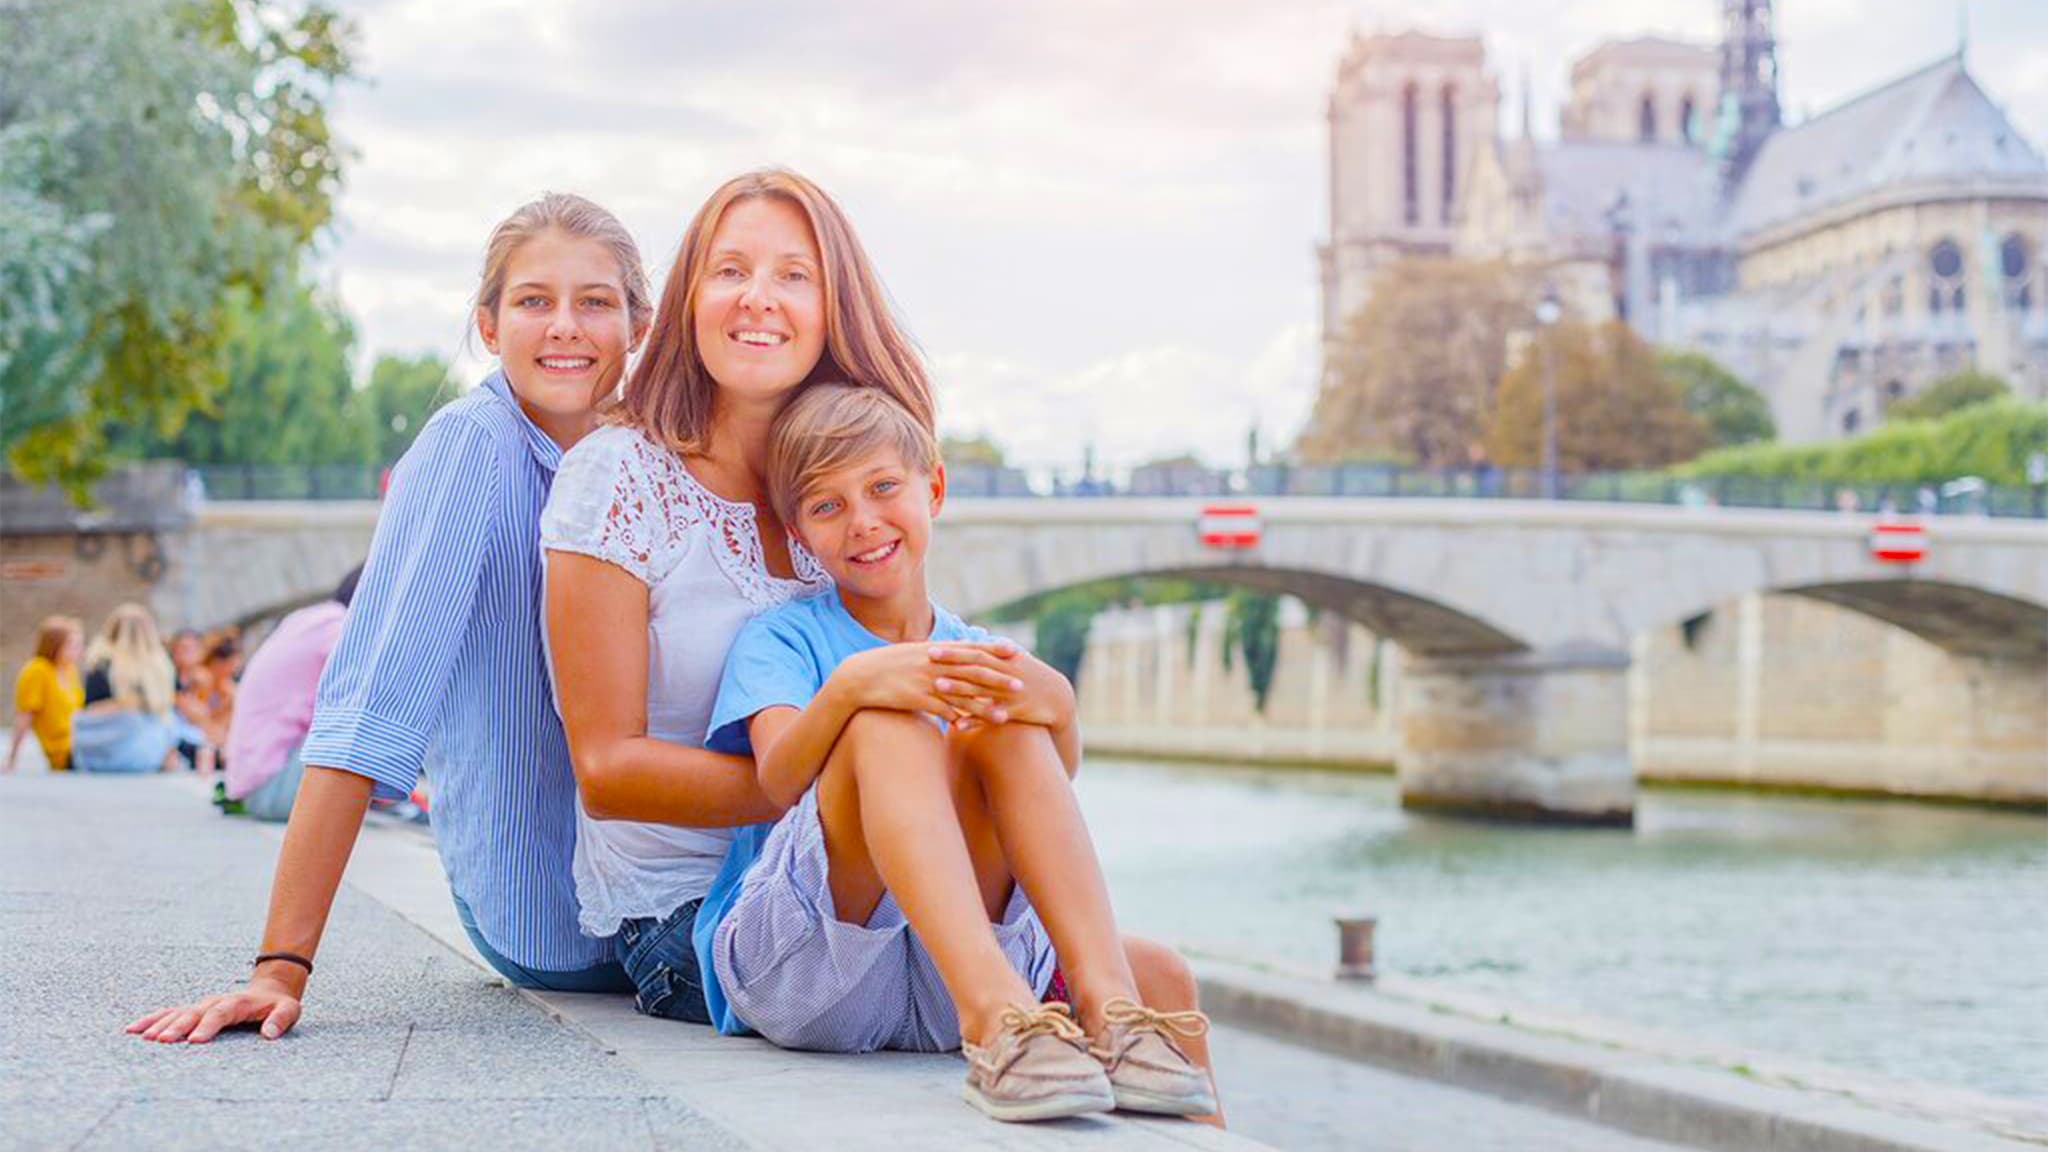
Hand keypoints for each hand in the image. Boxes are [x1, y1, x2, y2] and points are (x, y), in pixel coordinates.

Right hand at [126, 972, 302, 1043]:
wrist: (269, 989)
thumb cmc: (278, 1005)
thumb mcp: (289, 1010)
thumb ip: (281, 1020)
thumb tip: (270, 1034)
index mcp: (238, 1002)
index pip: (221, 1013)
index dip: (208, 1025)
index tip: (195, 1040)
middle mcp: (215, 1002)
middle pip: (194, 1013)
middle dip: (177, 1027)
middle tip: (161, 1041)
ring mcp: (202, 1005)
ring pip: (177, 1012)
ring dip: (159, 1024)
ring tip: (141, 1037)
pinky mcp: (192, 1010)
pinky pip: (169, 1013)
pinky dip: (152, 1020)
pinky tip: (133, 1030)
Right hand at [836, 643, 1022, 723]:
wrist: (858, 677)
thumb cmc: (887, 667)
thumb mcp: (913, 655)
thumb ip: (935, 655)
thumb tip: (952, 655)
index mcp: (935, 650)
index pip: (971, 648)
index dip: (994, 649)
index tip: (1016, 650)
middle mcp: (933, 663)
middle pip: (972, 671)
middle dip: (998, 679)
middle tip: (1021, 685)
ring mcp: (925, 681)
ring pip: (961, 694)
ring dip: (983, 706)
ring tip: (1004, 716)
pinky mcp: (914, 698)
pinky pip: (940, 710)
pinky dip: (956, 718)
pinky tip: (970, 728)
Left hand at [930, 642, 1073, 729]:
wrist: (1059, 697)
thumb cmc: (1032, 677)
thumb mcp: (1016, 661)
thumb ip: (993, 653)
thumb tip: (972, 641)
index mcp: (1005, 659)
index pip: (976, 651)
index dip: (954, 650)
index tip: (932, 648)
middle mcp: (1006, 673)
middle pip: (975, 665)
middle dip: (952, 662)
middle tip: (928, 659)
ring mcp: (1010, 692)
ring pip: (981, 689)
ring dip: (959, 688)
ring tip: (937, 687)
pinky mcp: (1015, 710)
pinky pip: (991, 716)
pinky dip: (974, 720)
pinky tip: (956, 725)